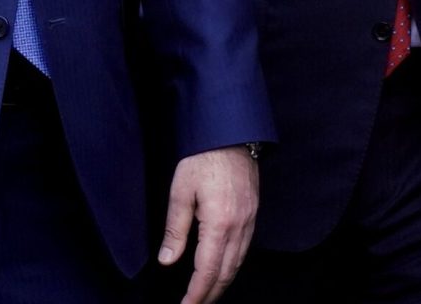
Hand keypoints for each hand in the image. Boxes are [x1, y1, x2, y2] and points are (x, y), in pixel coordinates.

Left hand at [159, 146, 258, 303]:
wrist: (230, 133)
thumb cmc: (202, 158)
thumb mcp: (180, 191)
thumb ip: (175, 229)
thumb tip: (167, 260)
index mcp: (219, 224)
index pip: (207, 271)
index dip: (196, 294)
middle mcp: (239, 227)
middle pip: (226, 273)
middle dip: (210, 294)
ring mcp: (250, 221)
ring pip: (238, 264)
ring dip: (222, 283)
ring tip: (207, 294)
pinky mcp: (253, 213)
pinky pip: (244, 249)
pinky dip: (233, 266)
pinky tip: (223, 268)